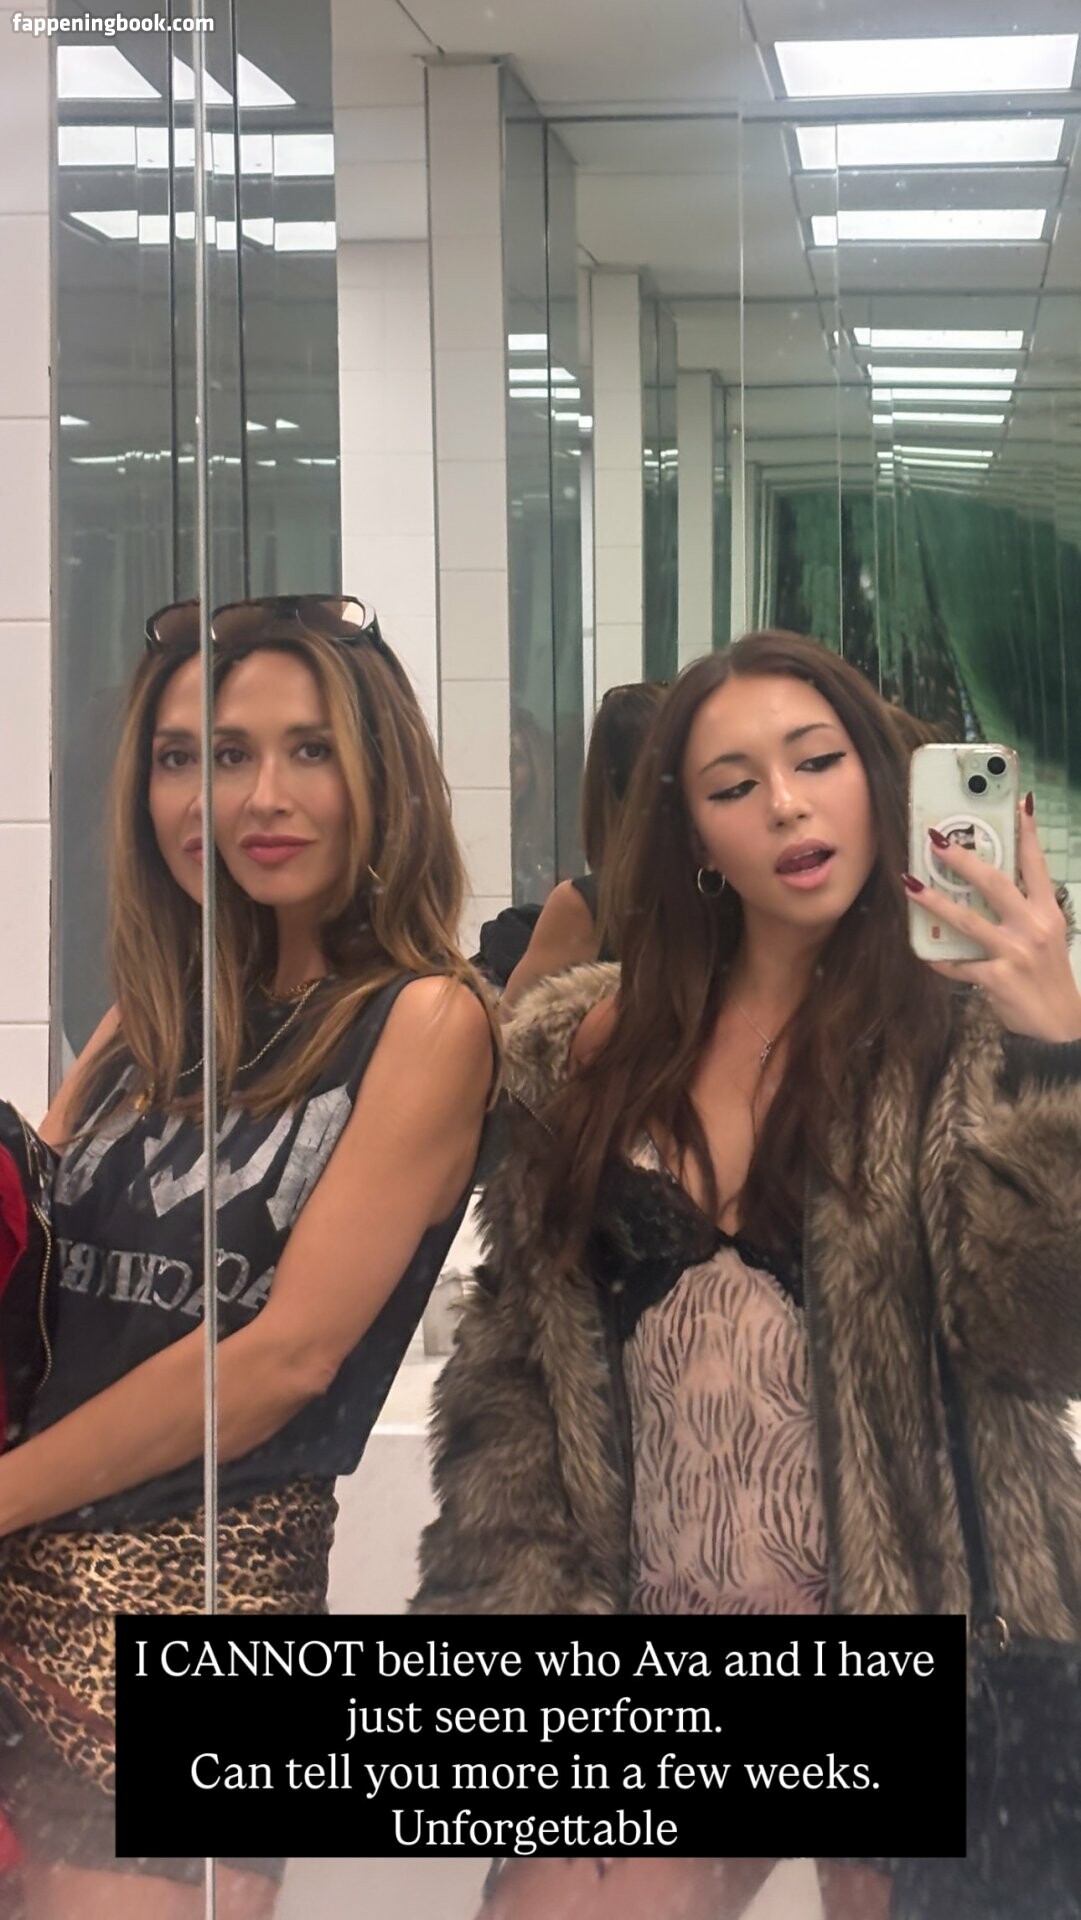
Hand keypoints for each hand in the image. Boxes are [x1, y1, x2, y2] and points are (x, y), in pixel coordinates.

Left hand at [902, 794, 1080, 1042]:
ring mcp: (1015, 953)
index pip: (1037, 866)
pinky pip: (958, 964)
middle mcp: (1033, 928)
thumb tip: (992, 889)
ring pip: (968, 920)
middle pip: (995, 884)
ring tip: (910, 884)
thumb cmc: (1048, 979)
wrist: (1060, 1028)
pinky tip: (924, 952)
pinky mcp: (997, 978)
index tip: (1019, 802)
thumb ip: (1024, 914)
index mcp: (1048, 914)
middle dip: (963, 860)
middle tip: (936, 842)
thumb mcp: (1047, 940)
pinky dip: (940, 959)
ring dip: (935, 901)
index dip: (1027, 833)